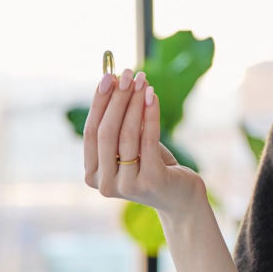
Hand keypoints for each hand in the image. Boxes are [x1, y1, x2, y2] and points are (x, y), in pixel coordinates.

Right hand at [83, 68, 202, 216]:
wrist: (181, 198)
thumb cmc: (153, 166)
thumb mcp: (131, 146)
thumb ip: (118, 123)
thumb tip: (113, 81)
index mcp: (93, 175)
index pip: (91, 132)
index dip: (99, 103)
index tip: (107, 76)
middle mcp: (105, 184)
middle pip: (106, 132)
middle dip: (116, 98)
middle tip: (127, 74)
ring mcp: (127, 185)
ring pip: (127, 134)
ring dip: (134, 102)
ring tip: (142, 80)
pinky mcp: (151, 181)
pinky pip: (148, 140)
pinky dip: (150, 114)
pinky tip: (153, 95)